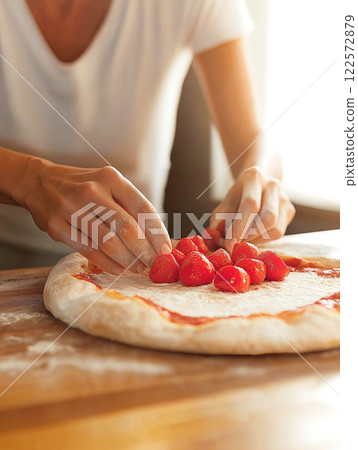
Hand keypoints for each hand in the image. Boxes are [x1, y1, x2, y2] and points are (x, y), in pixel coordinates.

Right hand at [21, 160, 170, 274]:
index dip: (157, 233)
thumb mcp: (108, 184)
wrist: (40, 183)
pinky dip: (108, 264)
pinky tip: (119, 269)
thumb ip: (129, 206)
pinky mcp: (58, 226)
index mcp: (110, 178)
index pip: (142, 208)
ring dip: (128, 261)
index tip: (166, 250)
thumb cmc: (84, 186)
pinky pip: (89, 251)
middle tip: (154, 264)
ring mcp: (72, 209)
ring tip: (138, 268)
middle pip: (127, 229)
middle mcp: (92, 191)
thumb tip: (155, 238)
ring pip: (108, 243)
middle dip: (145, 252)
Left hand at [209, 167, 295, 251]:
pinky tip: (255, 234)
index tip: (229, 245)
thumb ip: (220, 223)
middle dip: (251, 235)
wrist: (256, 184)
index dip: (239, 227)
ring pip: (275, 229)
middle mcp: (272, 185)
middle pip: (268, 217)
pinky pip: (279, 233)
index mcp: (253, 178)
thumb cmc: (236, 198)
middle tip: (237, 243)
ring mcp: (284, 198)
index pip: (250, 204)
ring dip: (257, 239)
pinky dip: (264, 239)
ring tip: (244, 237)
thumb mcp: (223, 206)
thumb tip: (223, 244)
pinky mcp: (290, 210)